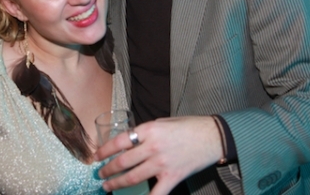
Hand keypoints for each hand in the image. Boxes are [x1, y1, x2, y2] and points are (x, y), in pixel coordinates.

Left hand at [94, 116, 222, 194]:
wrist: (213, 136)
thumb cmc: (189, 126)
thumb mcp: (163, 122)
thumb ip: (146, 132)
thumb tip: (130, 142)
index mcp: (149, 130)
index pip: (119, 142)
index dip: (104, 151)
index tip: (96, 157)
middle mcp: (153, 147)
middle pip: (123, 162)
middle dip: (108, 170)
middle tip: (100, 175)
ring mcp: (162, 163)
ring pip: (132, 177)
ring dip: (117, 183)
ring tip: (108, 186)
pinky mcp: (173, 177)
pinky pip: (155, 193)